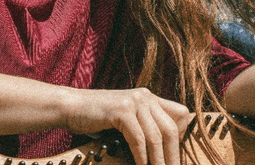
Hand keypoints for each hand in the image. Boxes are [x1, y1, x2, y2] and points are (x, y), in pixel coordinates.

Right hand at [62, 87, 191, 164]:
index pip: (181, 114)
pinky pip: (138, 138)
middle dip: (173, 155)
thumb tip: (163, 151)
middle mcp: (145, 96)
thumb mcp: (127, 118)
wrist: (72, 106)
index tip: (175, 157)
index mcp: (150, 98)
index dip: (182, 137)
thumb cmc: (98, 117)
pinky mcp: (121, 110)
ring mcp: (134, 101)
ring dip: (158, 160)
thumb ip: (145, 126)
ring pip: (156, 136)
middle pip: (171, 129)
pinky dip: (141, 156)